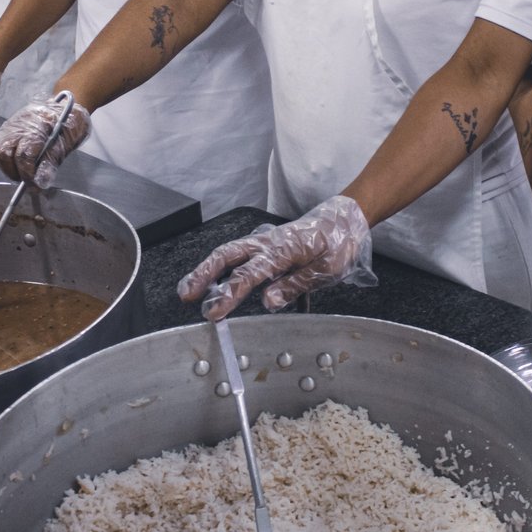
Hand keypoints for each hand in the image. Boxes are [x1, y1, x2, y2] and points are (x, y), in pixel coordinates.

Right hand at [0, 96, 90, 187]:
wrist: (66, 105)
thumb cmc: (70, 123)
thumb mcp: (67, 144)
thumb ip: (51, 163)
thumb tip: (40, 183)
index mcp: (38, 124)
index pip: (24, 154)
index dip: (28, 174)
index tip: (34, 186)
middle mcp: (20, 122)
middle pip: (3, 152)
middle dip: (14, 172)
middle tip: (27, 181)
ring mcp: (11, 124)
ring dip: (7, 167)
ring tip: (22, 174)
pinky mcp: (7, 128)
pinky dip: (6, 160)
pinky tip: (17, 164)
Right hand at [176, 195, 376, 320]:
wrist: (344, 219)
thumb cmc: (338, 244)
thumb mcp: (326, 270)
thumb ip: (295, 285)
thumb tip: (267, 302)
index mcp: (283, 250)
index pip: (249, 274)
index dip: (229, 294)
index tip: (214, 312)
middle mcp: (268, 243)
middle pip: (227, 256)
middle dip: (203, 275)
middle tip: (186, 296)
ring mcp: (264, 241)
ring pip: (228, 252)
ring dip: (206, 269)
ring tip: (188, 289)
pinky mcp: (265, 244)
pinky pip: (237, 253)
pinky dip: (219, 265)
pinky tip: (211, 279)